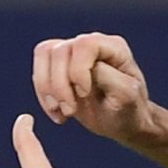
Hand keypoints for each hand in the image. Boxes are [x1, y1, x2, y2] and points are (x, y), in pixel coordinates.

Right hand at [32, 33, 158, 145]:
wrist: (123, 122)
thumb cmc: (129, 110)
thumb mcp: (126, 97)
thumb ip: (108, 78)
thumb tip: (87, 69)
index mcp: (113, 47)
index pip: (84, 45)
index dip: (78, 70)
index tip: (84, 95)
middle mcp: (92, 44)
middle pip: (59, 51)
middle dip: (59, 86)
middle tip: (70, 112)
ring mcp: (74, 53)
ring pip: (44, 55)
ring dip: (47, 89)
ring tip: (63, 112)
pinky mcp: (59, 67)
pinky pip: (38, 71)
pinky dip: (43, 96)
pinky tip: (57, 113)